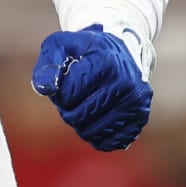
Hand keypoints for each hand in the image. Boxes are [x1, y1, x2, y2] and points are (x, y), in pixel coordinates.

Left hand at [32, 25, 151, 150]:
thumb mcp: (61, 45)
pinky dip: (98, 137)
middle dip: (68, 110)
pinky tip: (96, 121)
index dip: (59, 94)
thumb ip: (48, 64)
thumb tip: (45, 88)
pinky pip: (111, 142)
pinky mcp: (140, 117)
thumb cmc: (86, 49)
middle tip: (72, 99)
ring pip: (93, 132)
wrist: (122, 49)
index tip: (65, 84)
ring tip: (84, 106)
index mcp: (105, 62)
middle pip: (80, 117)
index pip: (68, 94)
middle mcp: (125, 83)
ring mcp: (135, 102)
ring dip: (81, 124)